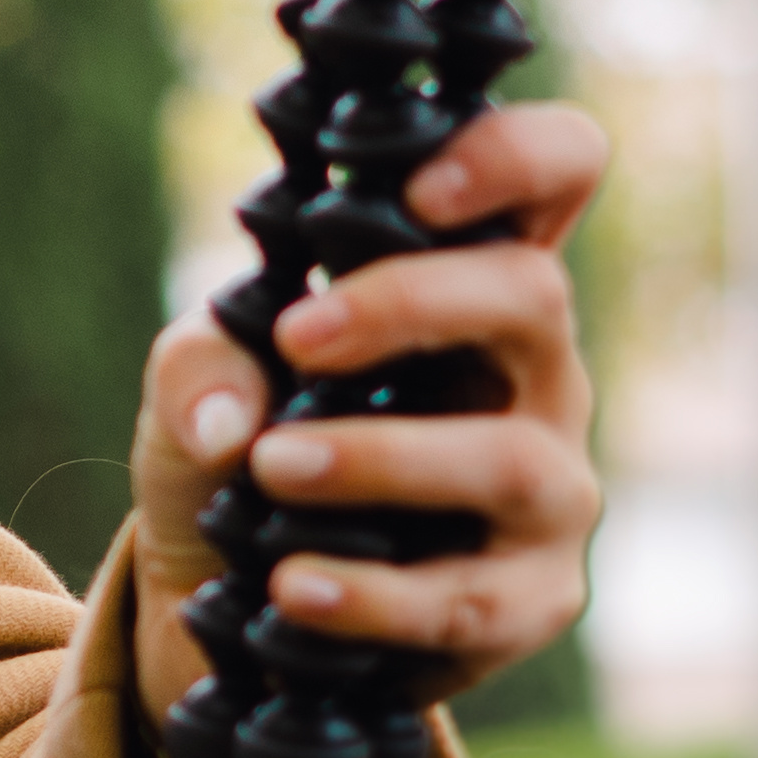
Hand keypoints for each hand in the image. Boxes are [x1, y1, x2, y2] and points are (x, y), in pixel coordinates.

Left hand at [120, 99, 612, 719]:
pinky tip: (293, 586)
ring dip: (381, 457)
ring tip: (270, 467)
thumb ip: (203, 364)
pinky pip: (469, 600)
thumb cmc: (249, 447)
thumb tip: (232, 422)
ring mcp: (551, 488)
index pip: (556, 173)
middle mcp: (537, 373)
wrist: (246, 599)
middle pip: (534, 295)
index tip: (416, 189)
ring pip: (508, 459)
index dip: (514, 157)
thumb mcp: (200, 385)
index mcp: (475, 283)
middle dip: (411, 304)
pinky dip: (372, 594)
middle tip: (299, 337)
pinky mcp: (530, 600)